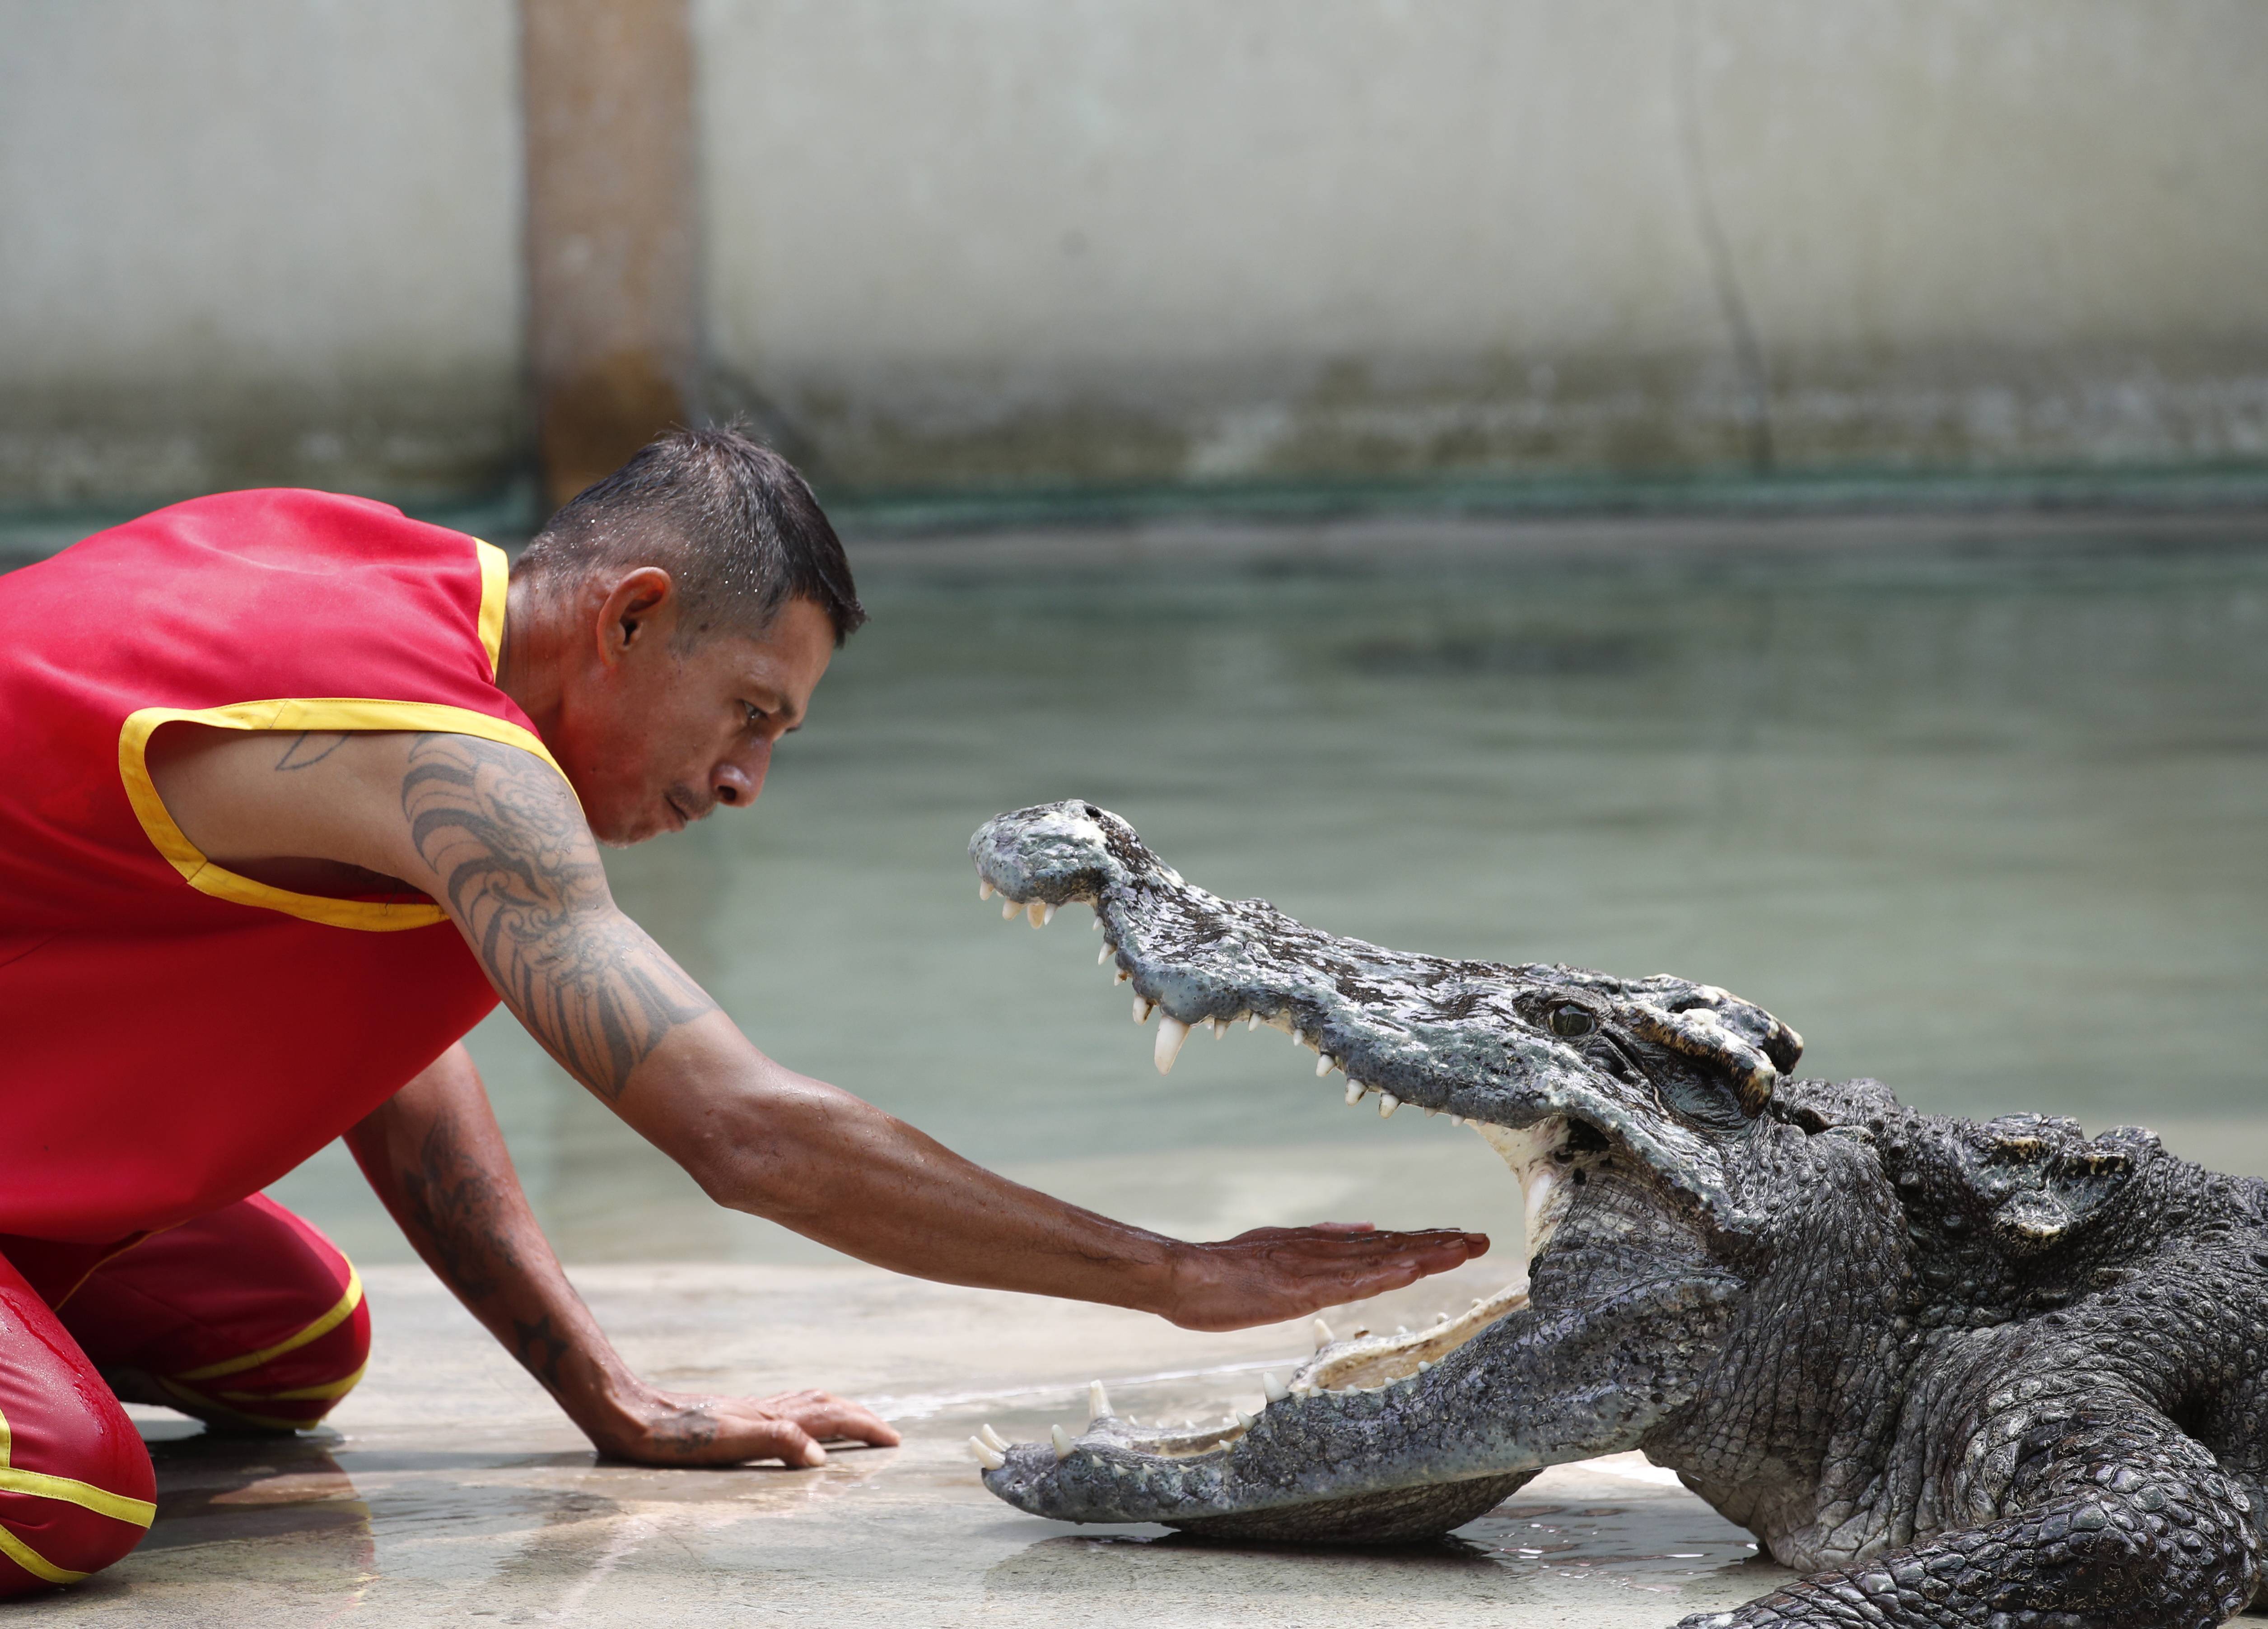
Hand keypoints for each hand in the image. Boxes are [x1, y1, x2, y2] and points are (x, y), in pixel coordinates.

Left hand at [583, 1383, 901, 1467]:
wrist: (631, 1414)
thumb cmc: (673, 1435)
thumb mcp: (726, 1442)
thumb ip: (778, 1442)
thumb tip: (823, 1457)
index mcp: (770, 1416)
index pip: (831, 1417)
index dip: (865, 1427)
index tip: (894, 1440)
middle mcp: (765, 1408)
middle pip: (826, 1404)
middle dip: (861, 1417)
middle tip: (886, 1433)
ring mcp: (749, 1408)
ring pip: (807, 1402)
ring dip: (838, 1410)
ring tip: (855, 1420)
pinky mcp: (733, 1413)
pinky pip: (786, 1407)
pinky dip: (809, 1411)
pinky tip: (797, 1420)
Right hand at [1158, 1222, 1488, 1331]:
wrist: (1182, 1276)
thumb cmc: (1222, 1272)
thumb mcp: (1276, 1248)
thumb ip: (1320, 1239)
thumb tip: (1367, 1228)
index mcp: (1317, 1246)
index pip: (1380, 1243)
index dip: (1421, 1241)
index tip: (1457, 1238)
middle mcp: (1323, 1251)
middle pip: (1391, 1246)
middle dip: (1438, 1244)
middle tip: (1481, 1239)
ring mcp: (1314, 1268)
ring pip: (1381, 1258)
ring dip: (1426, 1254)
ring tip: (1465, 1248)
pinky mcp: (1301, 1287)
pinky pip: (1352, 1281)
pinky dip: (1386, 1272)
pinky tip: (1414, 1269)